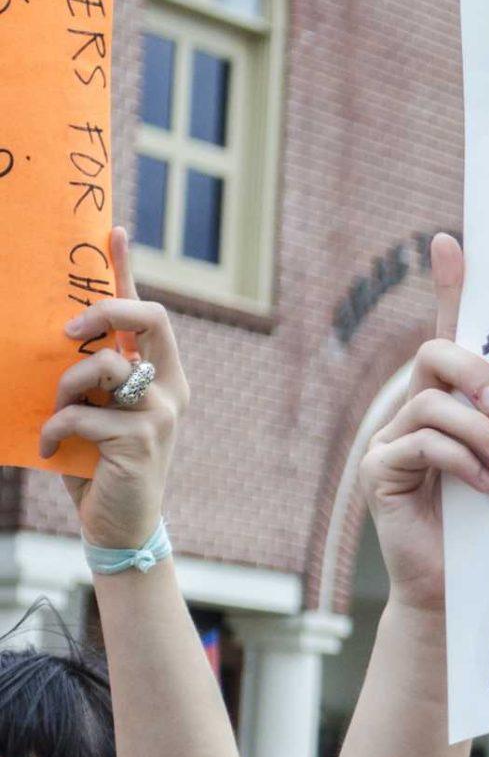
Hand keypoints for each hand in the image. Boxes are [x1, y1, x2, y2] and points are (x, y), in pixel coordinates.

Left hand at [40, 231, 184, 550]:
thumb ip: (93, 379)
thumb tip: (59, 339)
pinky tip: (49, 445)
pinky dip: (56, 428)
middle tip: (66, 331)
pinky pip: (85, 416)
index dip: (130, 270)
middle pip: (149, 318)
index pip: (149, 312)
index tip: (115, 232)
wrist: (120, 525)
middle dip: (105, 310)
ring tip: (55, 412)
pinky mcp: (141, 442)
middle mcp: (172, 387)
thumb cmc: (102, 464)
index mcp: (165, 374)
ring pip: (106, 368)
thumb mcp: (99, 412)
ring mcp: (161, 414)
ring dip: (67, 387)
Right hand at [362, 236, 488, 612]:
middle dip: (474, 370)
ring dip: (477, 429)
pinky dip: (459, 461)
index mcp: (449, 400)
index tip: (450, 241)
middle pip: (435, 354)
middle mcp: (413, 409)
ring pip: (430, 403)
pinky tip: (488, 488)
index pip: (449, 331)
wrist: (458, 591)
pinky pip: (418, 444)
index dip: (449, 285)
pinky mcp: (378, 472)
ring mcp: (390, 439)